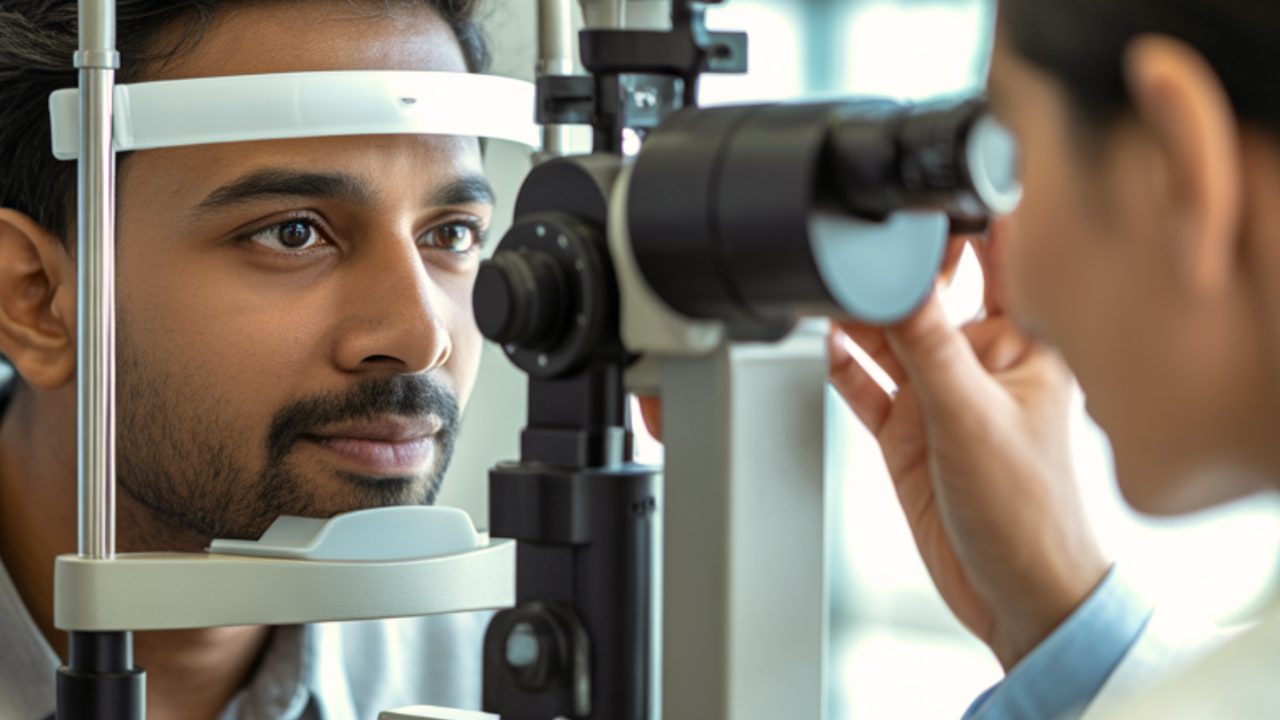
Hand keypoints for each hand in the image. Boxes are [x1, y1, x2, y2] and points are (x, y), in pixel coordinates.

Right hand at [829, 235, 1108, 670]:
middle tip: (854, 246)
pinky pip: (865, 384)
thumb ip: (928, 345)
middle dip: (891, 271)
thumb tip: (897, 277)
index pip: (998, 258)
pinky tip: (826, 344)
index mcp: (1024, 343)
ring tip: (824, 292)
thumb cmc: (1030, 513)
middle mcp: (980, 361)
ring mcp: (939, 396)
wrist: (1014, 594)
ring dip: (858, 317)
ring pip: (888, 337)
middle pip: (926, 294)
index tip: (927, 190)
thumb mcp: (972, 416)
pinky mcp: (907, 431)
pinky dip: (843, 365)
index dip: (967, 219)